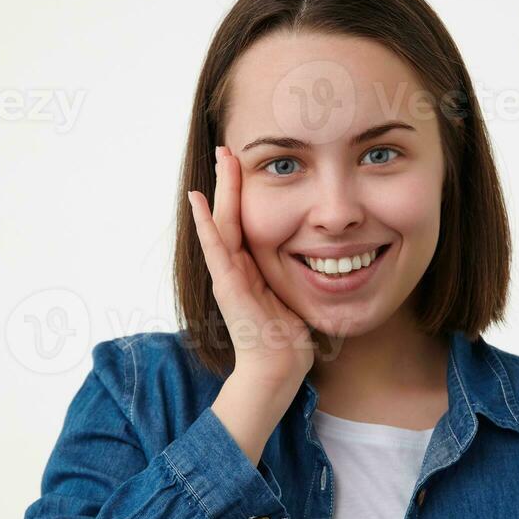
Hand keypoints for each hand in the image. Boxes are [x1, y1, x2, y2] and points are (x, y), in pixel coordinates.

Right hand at [187, 145, 314, 383]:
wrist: (277, 371)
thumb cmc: (287, 340)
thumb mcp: (292, 295)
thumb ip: (292, 274)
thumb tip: (319, 257)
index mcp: (250, 268)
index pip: (244, 221)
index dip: (243, 192)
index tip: (245, 163)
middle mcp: (235, 268)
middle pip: (230, 214)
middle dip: (229, 181)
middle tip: (227, 148)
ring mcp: (228, 277)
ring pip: (222, 223)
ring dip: (220, 189)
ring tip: (219, 159)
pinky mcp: (228, 287)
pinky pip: (215, 249)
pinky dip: (206, 224)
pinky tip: (199, 201)